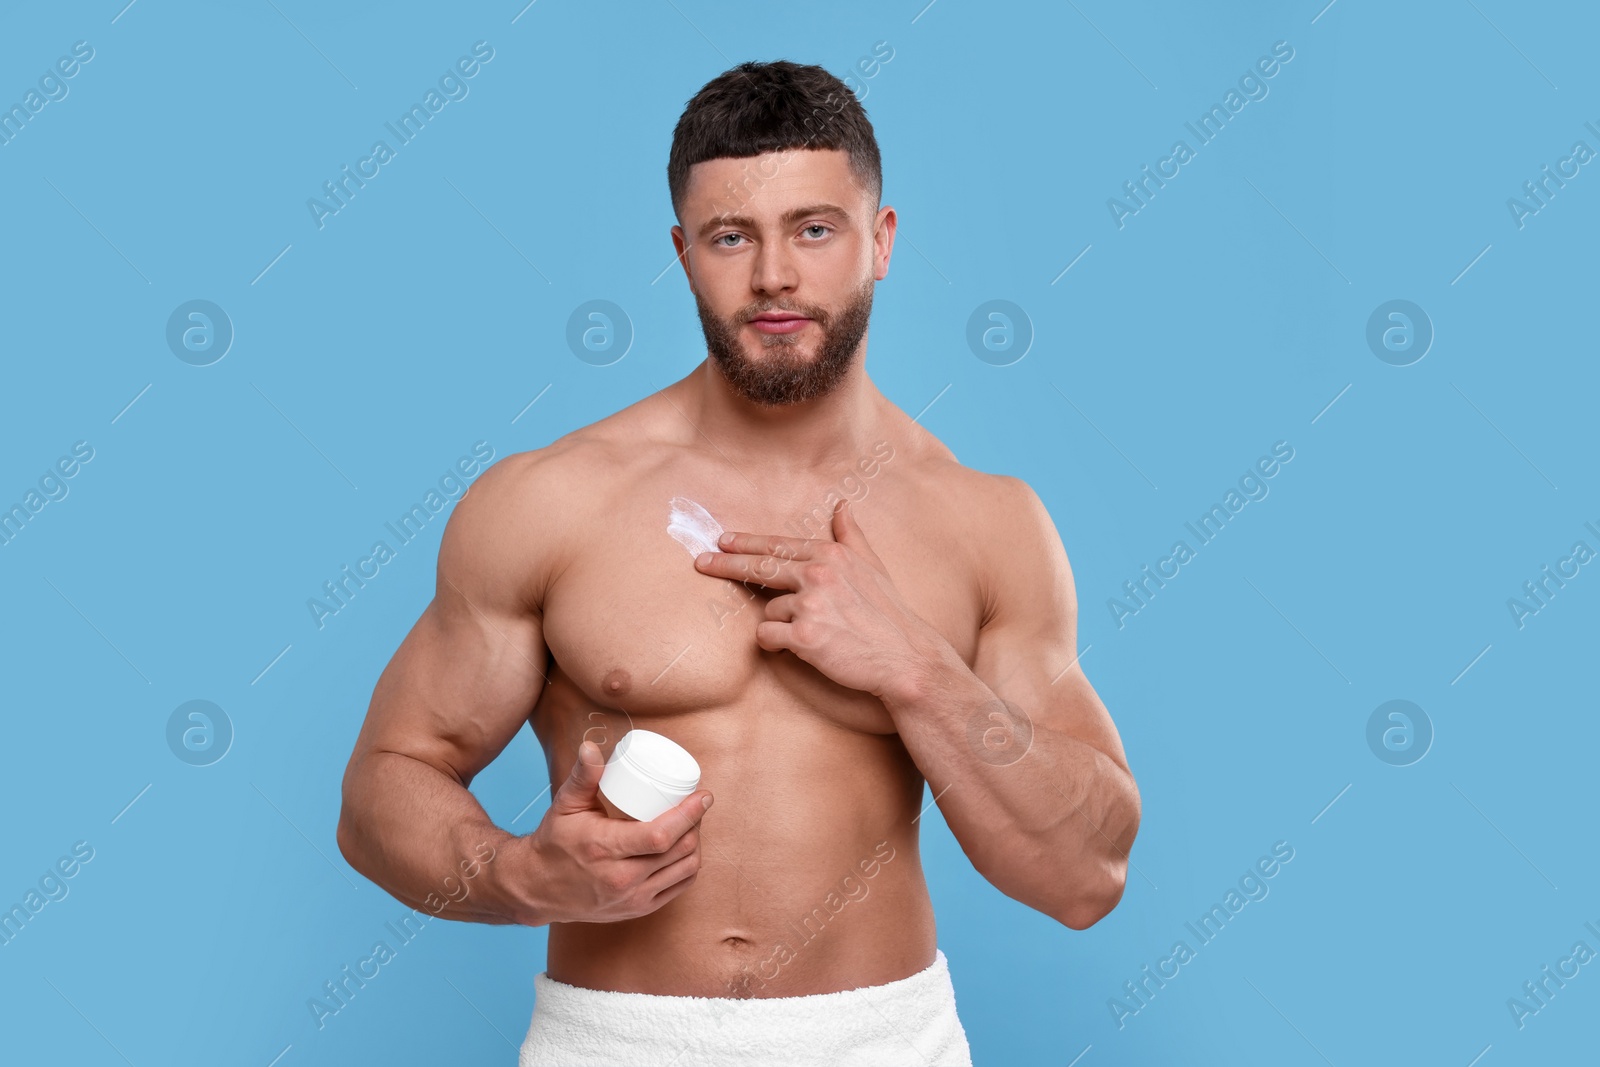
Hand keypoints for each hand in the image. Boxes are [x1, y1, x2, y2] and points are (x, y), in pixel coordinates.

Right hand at [525, 739, 711, 924]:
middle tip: (696, 805)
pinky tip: (687, 850)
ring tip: (692, 825)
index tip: (703, 797)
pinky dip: (689, 867)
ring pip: (685, 870)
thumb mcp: (566, 805)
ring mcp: (632, 899)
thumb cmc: (555, 841)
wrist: (539, 888)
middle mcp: (622, 879)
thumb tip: (591, 747)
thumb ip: (583, 776)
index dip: (689, 815)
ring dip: (695, 845)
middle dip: (696, 824)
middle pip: (679, 851)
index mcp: (605, 850)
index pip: (661, 835)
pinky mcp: (638, 910)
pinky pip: (679, 887)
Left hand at [692, 498, 945, 700]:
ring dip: (780, 624)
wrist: (905, 656)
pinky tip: (796, 648)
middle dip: (725, 563)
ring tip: (813, 634)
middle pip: (759, 567)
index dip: (746, 543)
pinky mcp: (805, 636)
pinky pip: (768, 636)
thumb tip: (843, 505)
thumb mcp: (872, 566)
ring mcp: (811, 604)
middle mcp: (818, 573)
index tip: (723, 541)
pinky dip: (775, 643)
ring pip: (768, 611)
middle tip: (701, 562)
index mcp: (831, 554)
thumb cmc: (889, 614)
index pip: (778, 546)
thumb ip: (851, 535)